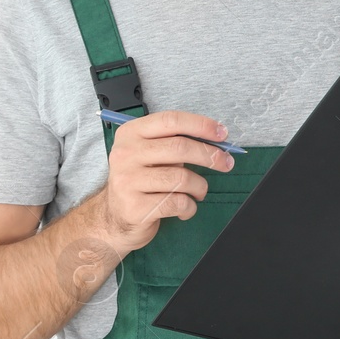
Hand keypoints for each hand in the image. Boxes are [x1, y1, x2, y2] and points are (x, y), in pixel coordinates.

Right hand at [92, 110, 234, 257]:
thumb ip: (174, 143)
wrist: (114, 217)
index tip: (222, 134)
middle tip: (226, 163)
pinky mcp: (136, 207)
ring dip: (200, 187)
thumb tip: (215, 142)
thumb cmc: (140, 181)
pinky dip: (190, 207)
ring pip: (182, 178)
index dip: (200, 125)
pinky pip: (178, 203)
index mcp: (131, 134)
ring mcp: (128, 181)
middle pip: (179, 148)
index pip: (171, 121)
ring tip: (198, 192)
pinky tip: (185, 208)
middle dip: (210, 155)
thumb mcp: (149, 154)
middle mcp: (126, 154)